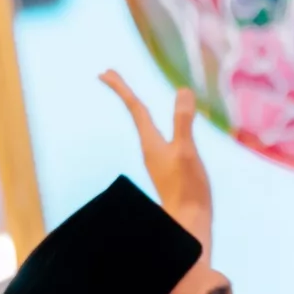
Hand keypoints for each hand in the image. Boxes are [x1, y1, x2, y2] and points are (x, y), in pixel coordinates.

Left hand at [101, 70, 211, 247]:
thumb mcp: (186, 151)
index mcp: (151, 142)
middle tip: (109, 74)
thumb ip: (183, 122)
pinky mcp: (168, 166)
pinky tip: (157, 125)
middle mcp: (150, 148)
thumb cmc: (187, 188)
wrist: (189, 221)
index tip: (105, 72)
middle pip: (135, 113)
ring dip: (136, 107)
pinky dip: (151, 121)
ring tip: (129, 93)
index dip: (121, 89)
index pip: (135, 108)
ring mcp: (158, 157)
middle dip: (123, 92)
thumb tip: (182, 91)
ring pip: (144, 124)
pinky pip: (156, 134)